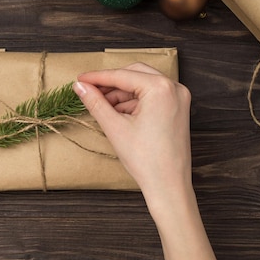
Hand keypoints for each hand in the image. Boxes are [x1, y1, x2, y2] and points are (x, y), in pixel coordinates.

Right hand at [74, 63, 191, 197]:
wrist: (168, 185)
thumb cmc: (147, 160)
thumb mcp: (115, 127)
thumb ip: (95, 102)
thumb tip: (80, 86)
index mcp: (160, 88)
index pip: (122, 75)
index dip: (97, 77)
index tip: (80, 79)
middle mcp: (174, 88)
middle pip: (134, 74)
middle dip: (111, 83)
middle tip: (89, 90)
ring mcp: (178, 98)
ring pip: (143, 84)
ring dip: (121, 93)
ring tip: (101, 105)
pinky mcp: (178, 109)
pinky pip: (152, 96)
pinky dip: (134, 101)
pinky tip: (118, 112)